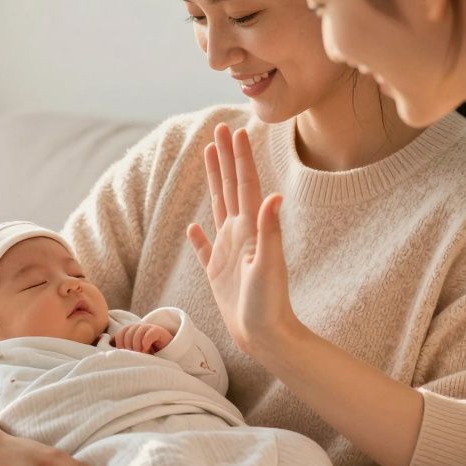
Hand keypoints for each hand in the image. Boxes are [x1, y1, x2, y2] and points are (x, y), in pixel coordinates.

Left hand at [112, 323, 173, 353]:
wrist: (166, 351)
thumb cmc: (147, 353)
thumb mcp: (132, 352)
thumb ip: (122, 349)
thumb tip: (108, 348)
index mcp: (130, 331)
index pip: (120, 333)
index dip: (120, 344)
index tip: (125, 354)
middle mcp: (138, 327)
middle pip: (128, 333)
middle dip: (129, 346)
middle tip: (134, 355)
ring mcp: (148, 328)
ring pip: (137, 332)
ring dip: (137, 345)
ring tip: (141, 353)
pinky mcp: (158, 331)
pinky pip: (149, 333)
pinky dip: (145, 342)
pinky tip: (146, 349)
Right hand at [187, 123, 299, 357]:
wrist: (266, 336)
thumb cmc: (269, 303)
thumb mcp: (268, 265)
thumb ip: (269, 230)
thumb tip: (273, 196)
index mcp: (250, 230)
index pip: (244, 185)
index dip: (239, 158)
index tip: (234, 131)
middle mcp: (240, 235)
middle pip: (229, 188)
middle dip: (225, 158)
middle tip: (219, 129)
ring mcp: (228, 253)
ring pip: (217, 208)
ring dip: (213, 182)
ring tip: (208, 159)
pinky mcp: (218, 273)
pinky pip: (205, 250)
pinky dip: (198, 237)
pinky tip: (193, 227)